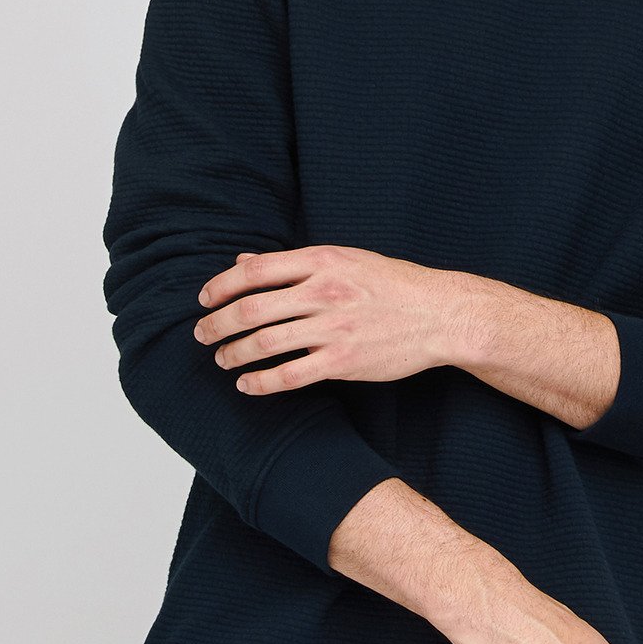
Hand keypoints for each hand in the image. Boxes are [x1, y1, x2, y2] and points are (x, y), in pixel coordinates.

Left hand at [196, 246, 478, 393]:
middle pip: (251, 309)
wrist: (440, 314)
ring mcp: (334, 328)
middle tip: (202, 334)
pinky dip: (261, 382)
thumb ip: (294, 262)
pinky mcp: (344, 362)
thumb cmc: (394, 284)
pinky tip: (247, 384)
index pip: (255, 270)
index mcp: (324, 260)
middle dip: (217, 324)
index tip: (204, 299)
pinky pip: (289, 375)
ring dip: (233, 354)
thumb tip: (243, 262)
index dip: (221, 286)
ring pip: (264, 343)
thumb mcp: (347, 259)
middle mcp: (325, 291)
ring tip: (222, 359)